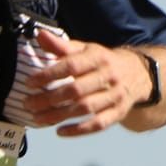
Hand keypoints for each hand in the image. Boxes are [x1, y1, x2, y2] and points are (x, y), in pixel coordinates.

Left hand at [14, 29, 146, 137]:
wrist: (137, 74)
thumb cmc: (103, 62)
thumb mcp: (85, 50)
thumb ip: (62, 46)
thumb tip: (40, 35)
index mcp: (98, 57)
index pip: (71, 66)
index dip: (49, 75)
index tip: (29, 83)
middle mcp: (109, 76)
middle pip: (76, 90)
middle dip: (49, 98)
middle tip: (28, 103)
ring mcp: (115, 96)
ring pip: (85, 108)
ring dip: (59, 115)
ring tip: (37, 117)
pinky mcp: (119, 112)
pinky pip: (98, 124)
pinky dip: (78, 130)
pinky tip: (60, 131)